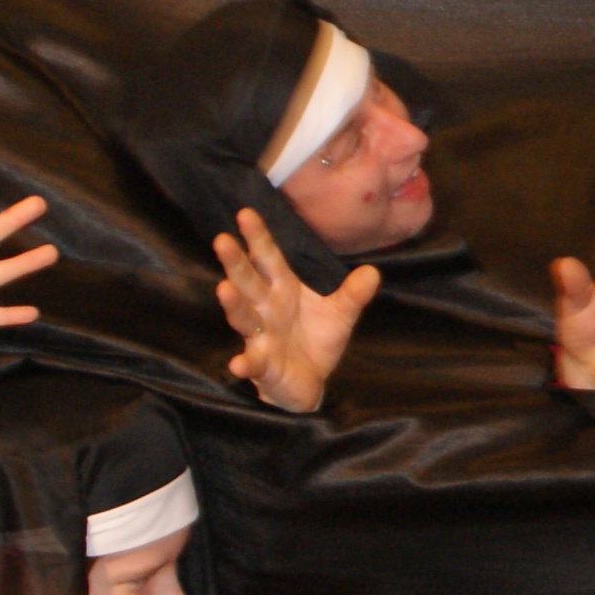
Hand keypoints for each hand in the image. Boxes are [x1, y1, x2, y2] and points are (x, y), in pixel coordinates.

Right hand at [217, 206, 378, 409]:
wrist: (310, 382)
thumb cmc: (316, 340)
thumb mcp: (340, 314)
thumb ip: (353, 294)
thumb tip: (373, 272)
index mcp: (282, 289)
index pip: (268, 258)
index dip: (257, 237)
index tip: (245, 213)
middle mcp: (265, 308)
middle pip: (247, 281)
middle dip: (235, 262)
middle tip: (222, 240)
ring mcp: (260, 336)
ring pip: (243, 316)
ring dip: (233, 304)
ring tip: (223, 289)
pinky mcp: (262, 365)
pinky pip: (252, 362)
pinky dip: (245, 364)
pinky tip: (237, 364)